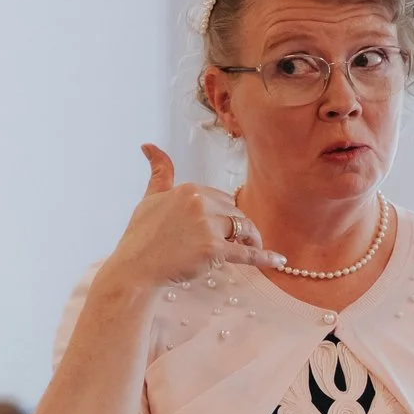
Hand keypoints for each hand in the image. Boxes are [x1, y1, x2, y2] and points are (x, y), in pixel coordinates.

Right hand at [101, 145, 285, 289]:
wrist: (135, 268)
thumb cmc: (141, 236)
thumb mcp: (150, 197)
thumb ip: (159, 172)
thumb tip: (149, 146)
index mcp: (190, 189)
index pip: (222, 198)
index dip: (226, 214)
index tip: (225, 227)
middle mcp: (200, 204)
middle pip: (235, 213)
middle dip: (239, 227)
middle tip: (240, 241)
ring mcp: (207, 227)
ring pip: (243, 229)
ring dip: (252, 239)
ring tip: (254, 247)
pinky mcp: (213, 251)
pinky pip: (246, 253)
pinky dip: (264, 257)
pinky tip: (279, 260)